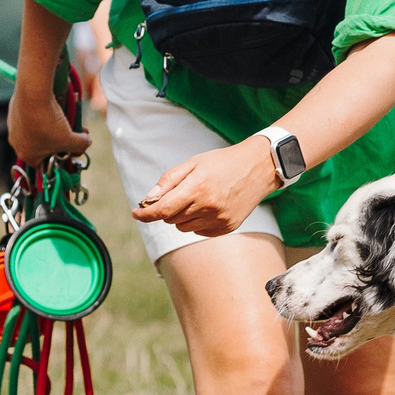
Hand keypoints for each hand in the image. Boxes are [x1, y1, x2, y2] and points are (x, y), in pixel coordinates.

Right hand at [9, 88, 89, 168]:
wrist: (32, 94)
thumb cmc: (49, 123)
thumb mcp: (71, 139)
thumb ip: (81, 145)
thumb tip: (86, 142)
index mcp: (27, 155)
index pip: (44, 163)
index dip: (59, 157)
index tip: (68, 148)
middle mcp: (16, 143)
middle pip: (42, 145)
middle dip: (58, 138)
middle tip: (70, 130)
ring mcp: (13, 126)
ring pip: (36, 129)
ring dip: (50, 125)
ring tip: (63, 116)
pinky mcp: (14, 111)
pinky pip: (30, 116)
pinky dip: (41, 113)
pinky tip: (51, 106)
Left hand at [132, 138, 277, 237]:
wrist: (258, 168)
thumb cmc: (222, 162)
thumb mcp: (194, 163)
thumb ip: (169, 180)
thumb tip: (148, 198)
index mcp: (197, 188)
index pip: (162, 210)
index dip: (145, 214)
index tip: (136, 213)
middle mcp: (208, 207)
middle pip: (171, 219)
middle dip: (167, 209)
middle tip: (177, 194)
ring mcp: (219, 219)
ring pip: (184, 227)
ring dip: (182, 216)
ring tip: (197, 198)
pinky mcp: (227, 227)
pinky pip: (199, 231)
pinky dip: (197, 222)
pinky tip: (209, 206)